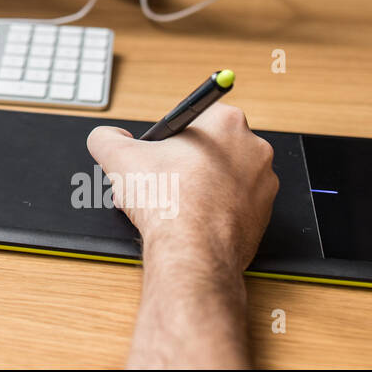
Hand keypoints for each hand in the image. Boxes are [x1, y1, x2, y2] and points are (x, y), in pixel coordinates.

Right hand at [87, 104, 278, 274]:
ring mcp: (264, 183)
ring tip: (171, 203)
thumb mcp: (118, 157)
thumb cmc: (168, 202)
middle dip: (182, 162)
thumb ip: (106, 137)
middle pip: (208, 147)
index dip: (169, 138)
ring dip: (198, 185)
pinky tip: (191, 219)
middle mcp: (254, 148)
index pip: (193, 118)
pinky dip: (213, 208)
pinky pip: (233, 203)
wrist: (192, 252)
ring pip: (221, 176)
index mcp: (226, 122)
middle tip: (159, 180)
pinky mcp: (265, 213)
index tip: (159, 153)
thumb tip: (108, 137)